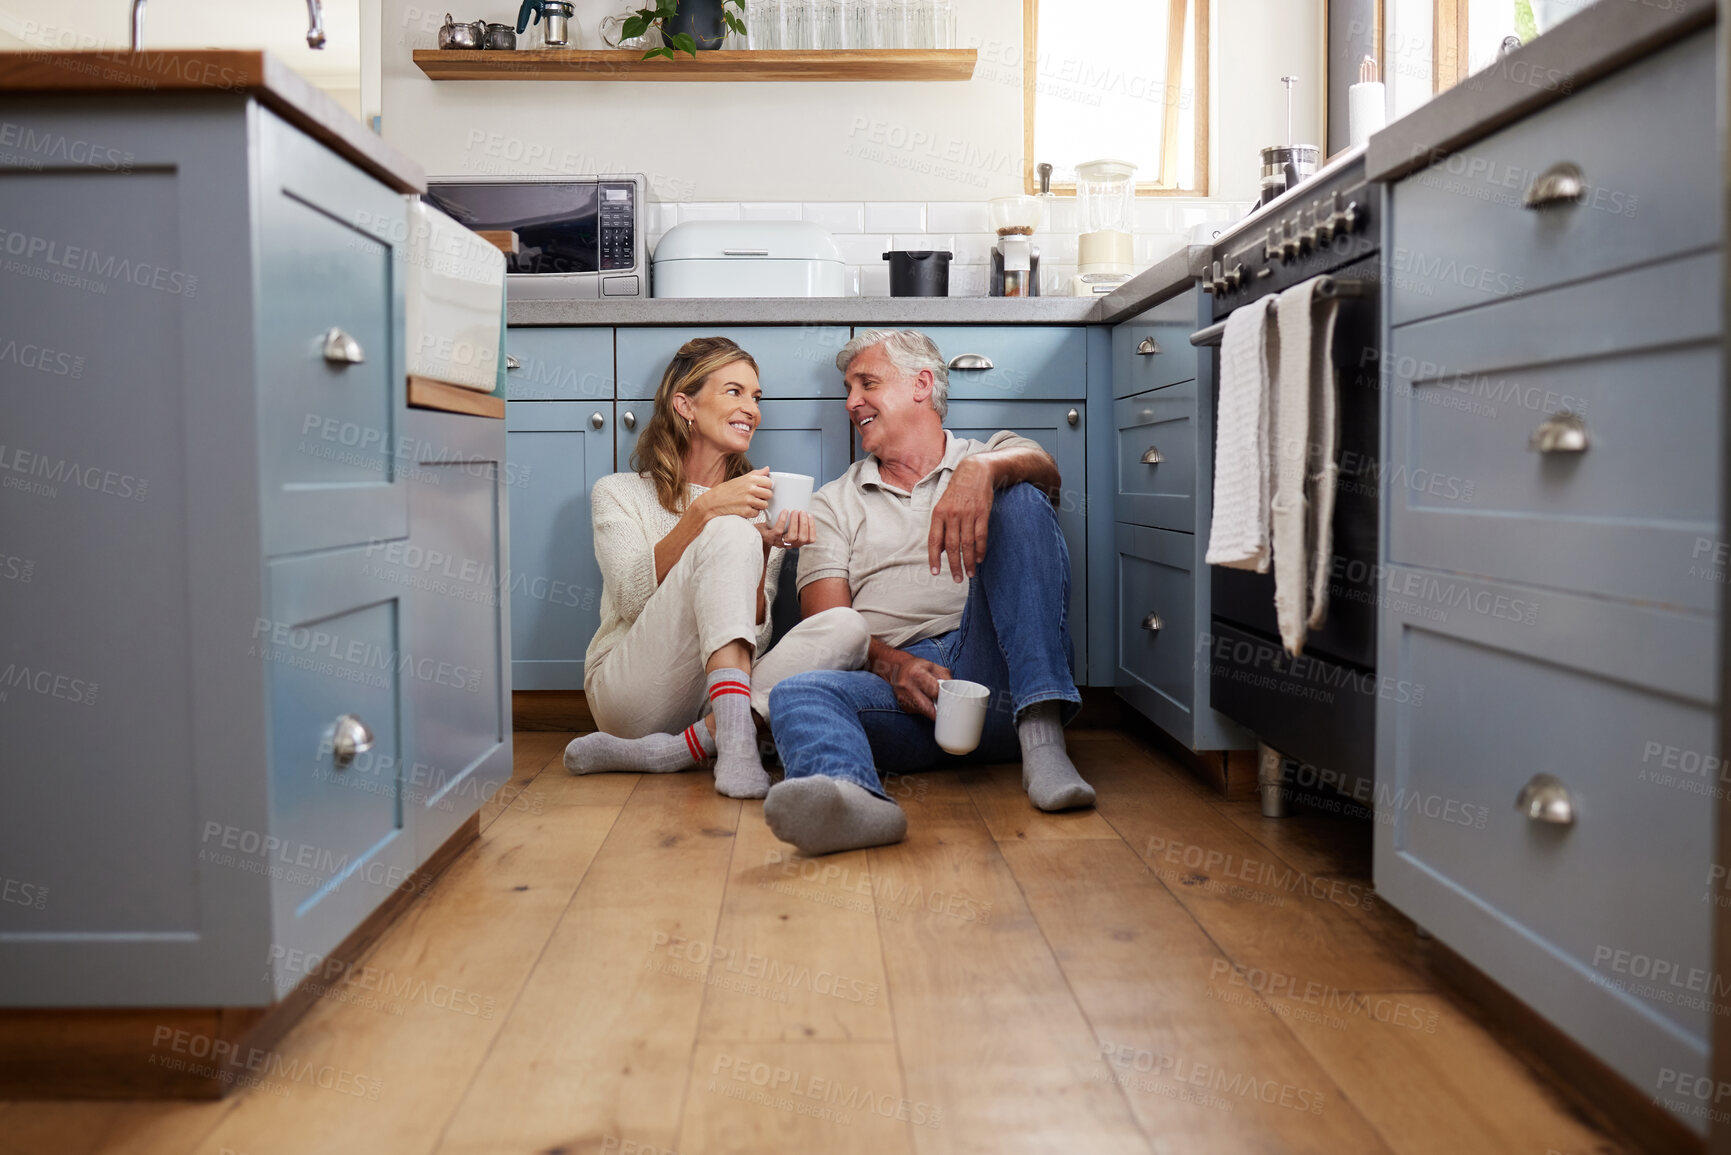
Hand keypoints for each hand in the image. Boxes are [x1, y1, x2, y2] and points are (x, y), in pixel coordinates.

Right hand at [697, 468, 771, 520]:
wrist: (712, 502)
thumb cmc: (726, 490)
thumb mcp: (741, 478)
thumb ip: (756, 474)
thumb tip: (767, 469)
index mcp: (750, 479)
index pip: (769, 482)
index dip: (766, 487)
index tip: (761, 489)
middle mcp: (750, 488)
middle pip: (769, 494)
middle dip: (763, 497)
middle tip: (755, 497)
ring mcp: (748, 500)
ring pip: (765, 505)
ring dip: (758, 506)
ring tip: (749, 503)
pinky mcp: (746, 511)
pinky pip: (757, 513)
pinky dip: (751, 513)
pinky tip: (744, 509)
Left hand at [757, 509, 814, 550]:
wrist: (755, 534)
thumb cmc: (773, 527)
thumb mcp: (786, 526)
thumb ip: (794, 520)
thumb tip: (801, 503)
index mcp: (796, 541)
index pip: (810, 539)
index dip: (812, 528)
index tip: (810, 516)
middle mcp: (789, 544)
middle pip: (803, 539)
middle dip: (804, 524)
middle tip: (802, 512)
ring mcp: (779, 542)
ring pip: (793, 536)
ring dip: (795, 522)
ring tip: (795, 511)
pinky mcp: (770, 538)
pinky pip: (779, 530)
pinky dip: (783, 520)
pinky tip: (784, 511)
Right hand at [873, 650, 951, 720]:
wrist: (896, 668)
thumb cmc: (917, 667)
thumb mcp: (933, 667)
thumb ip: (945, 677)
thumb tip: (956, 690)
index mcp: (917, 674)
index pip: (934, 691)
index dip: (944, 696)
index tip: (950, 700)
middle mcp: (908, 687)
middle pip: (928, 708)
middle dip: (939, 711)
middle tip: (948, 712)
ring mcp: (903, 698)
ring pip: (923, 712)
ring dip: (932, 711)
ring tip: (936, 703)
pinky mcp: (902, 705)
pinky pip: (917, 712)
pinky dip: (924, 710)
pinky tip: (925, 702)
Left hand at [928, 456, 993, 581]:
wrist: (974, 471)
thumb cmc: (957, 492)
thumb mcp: (943, 506)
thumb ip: (941, 527)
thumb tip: (941, 549)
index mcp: (938, 513)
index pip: (934, 540)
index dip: (934, 558)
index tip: (935, 572)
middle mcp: (952, 514)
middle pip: (952, 546)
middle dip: (954, 565)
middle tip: (958, 579)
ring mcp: (968, 513)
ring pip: (967, 543)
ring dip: (969, 561)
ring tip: (970, 574)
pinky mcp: (982, 513)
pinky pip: (981, 536)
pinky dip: (980, 550)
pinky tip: (979, 559)